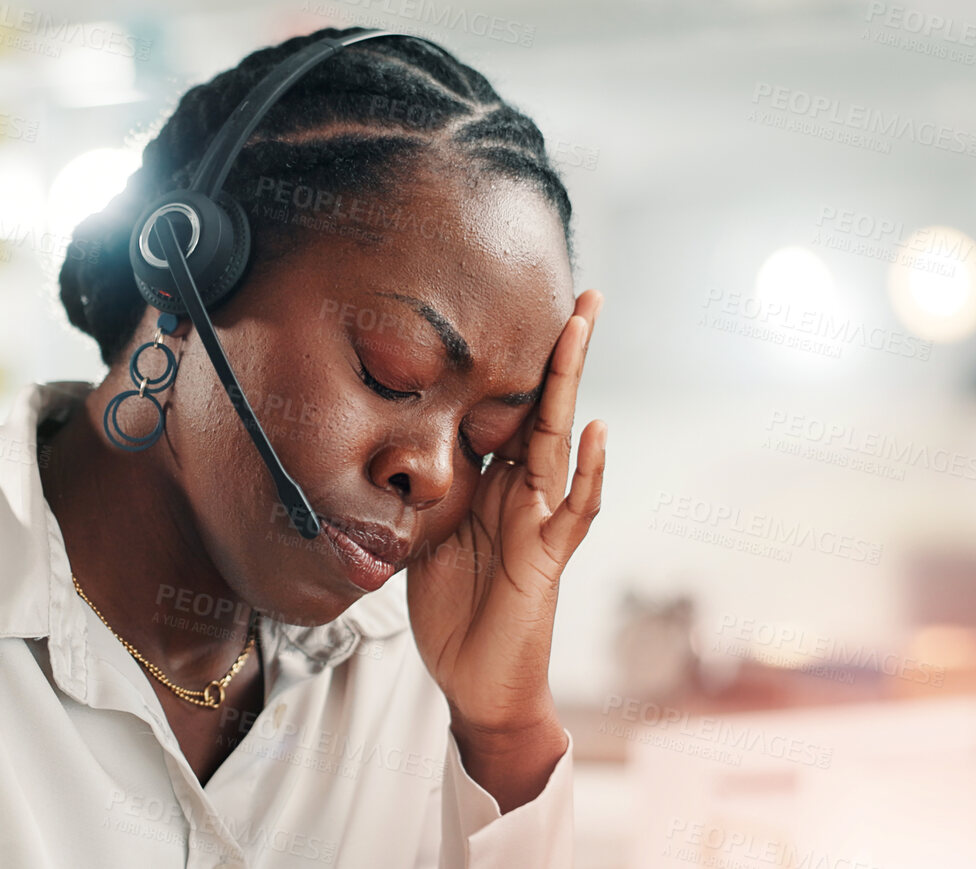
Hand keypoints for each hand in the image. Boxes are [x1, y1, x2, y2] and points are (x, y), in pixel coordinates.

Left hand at [406, 290, 605, 807]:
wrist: (476, 682)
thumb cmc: (452, 610)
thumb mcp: (418, 535)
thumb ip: (416, 491)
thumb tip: (380, 447)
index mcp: (490, 483)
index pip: (505, 408)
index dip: (512, 361)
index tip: (515, 304)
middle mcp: (522, 492)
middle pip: (542, 407)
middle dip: (561, 351)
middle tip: (584, 293)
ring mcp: (539, 521)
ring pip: (559, 439)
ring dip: (571, 383)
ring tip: (581, 328)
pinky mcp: (546, 559)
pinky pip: (573, 511)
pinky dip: (587, 472)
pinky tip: (595, 433)